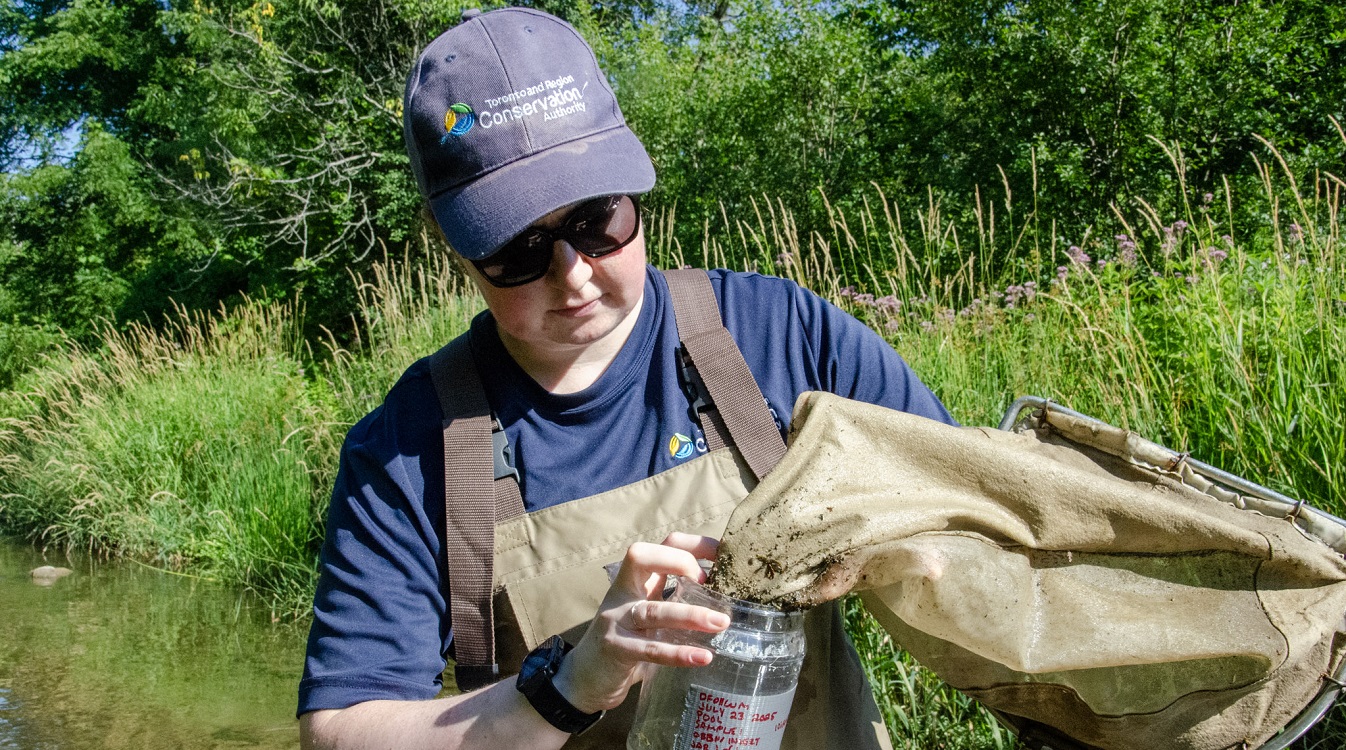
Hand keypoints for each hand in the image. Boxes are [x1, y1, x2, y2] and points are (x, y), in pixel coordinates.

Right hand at [552, 532, 729, 713]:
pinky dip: (678, 653)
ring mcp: (616, 620)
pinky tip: (703, 657)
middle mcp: (622, 593)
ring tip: (722, 623)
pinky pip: (650, 648)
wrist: (584, 678)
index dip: (693, 545)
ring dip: (691, 615)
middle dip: (680, 561)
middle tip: (710, 582)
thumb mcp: (646, 611)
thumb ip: (671, 598)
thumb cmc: (625, 641)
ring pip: (653, 610)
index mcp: (634, 580)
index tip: (722, 558)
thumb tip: (721, 593)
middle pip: (642, 557)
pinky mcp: (616, 650)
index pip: (661, 545)